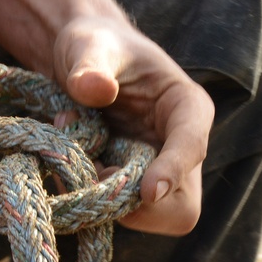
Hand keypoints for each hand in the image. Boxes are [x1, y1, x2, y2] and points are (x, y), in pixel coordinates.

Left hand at [53, 16, 213, 234]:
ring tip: (74, 157)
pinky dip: (87, 200)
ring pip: (147, 217)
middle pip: (181, 206)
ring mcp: (155, 173)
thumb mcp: (90, 45)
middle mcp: (179, 149)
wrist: (77, 64)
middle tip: (92, 172)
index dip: (173, 171)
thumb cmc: (93, 46)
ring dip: (105, 203)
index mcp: (187, 108)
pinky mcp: (128, 188)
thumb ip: (91, 64)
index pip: (193, 146)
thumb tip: (93, 88)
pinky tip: (69, 166)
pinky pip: (114, 213)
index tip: (148, 191)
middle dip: (137, 205)